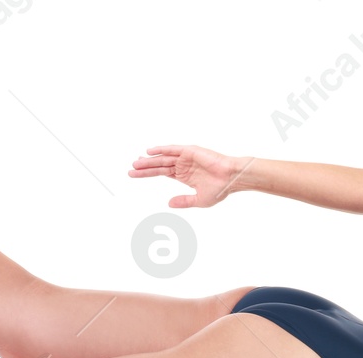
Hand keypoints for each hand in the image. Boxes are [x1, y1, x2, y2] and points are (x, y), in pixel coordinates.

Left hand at [128, 145, 250, 208]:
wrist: (232, 179)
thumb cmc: (220, 189)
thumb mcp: (199, 200)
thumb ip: (183, 201)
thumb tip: (168, 204)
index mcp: (184, 176)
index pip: (161, 174)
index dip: (147, 174)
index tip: (134, 175)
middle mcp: (183, 165)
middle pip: (159, 166)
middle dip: (144, 167)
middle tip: (131, 168)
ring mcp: (186, 158)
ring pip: (163, 158)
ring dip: (150, 160)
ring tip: (136, 162)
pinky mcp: (191, 151)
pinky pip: (173, 149)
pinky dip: (162, 149)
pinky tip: (150, 151)